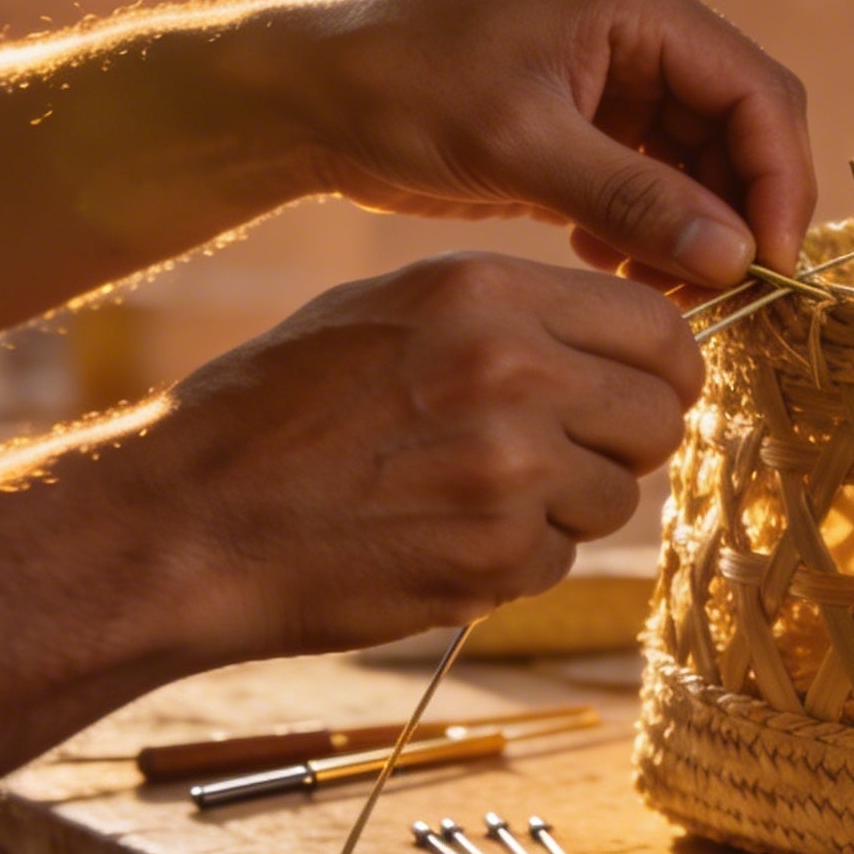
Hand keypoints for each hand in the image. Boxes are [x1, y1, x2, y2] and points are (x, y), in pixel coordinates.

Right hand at [72, 253, 702, 658]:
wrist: (189, 519)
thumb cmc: (279, 409)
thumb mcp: (392, 311)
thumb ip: (512, 314)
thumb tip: (617, 339)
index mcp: (488, 294)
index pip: (660, 328)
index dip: (665, 369)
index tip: (645, 390)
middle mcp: (513, 372)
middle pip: (658, 415)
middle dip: (625, 441)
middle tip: (564, 453)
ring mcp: (510, 471)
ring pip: (615, 494)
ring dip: (567, 505)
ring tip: (469, 493)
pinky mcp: (495, 557)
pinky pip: (561, 559)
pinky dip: (517, 559)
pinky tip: (440, 537)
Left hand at [289, 0, 815, 287]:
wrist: (306, 96)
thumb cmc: (401, 93)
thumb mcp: (520, 147)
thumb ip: (634, 201)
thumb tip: (737, 258)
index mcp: (638, 2)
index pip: (756, 90)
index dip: (778, 181)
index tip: (769, 265)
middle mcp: (641, 29)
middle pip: (740, 128)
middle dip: (738, 214)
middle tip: (719, 295)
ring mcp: (615, 75)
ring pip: (701, 163)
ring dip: (694, 231)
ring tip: (658, 292)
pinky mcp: (586, 119)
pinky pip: (653, 179)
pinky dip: (649, 229)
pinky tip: (606, 266)